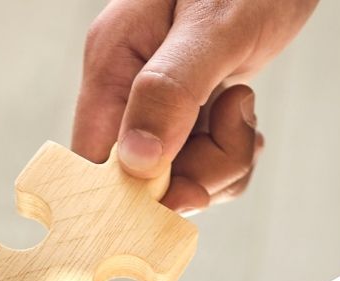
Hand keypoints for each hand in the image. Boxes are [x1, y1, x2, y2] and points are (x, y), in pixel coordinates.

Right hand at [75, 0, 307, 208]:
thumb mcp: (215, 26)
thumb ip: (171, 89)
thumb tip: (137, 162)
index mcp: (113, 59)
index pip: (94, 155)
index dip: (129, 192)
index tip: (177, 195)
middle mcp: (128, 85)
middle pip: (142, 177)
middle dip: (196, 173)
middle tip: (234, 129)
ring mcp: (159, 101)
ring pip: (180, 175)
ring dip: (223, 162)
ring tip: (243, 108)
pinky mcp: (190, 110)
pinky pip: (204, 163)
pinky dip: (233, 155)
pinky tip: (246, 118)